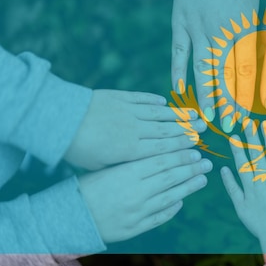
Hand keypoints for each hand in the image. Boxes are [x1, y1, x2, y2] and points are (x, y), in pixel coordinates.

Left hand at [64, 90, 205, 169]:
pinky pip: (142, 99)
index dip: (182, 146)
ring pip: (159, 114)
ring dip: (178, 114)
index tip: (197, 146)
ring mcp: (128, 111)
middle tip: (205, 128)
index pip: (162, 148)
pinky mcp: (119, 97)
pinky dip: (154, 100)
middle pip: (166, 130)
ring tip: (194, 114)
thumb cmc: (76, 149)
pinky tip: (165, 102)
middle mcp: (134, 129)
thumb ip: (122, 165)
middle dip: (187, 130)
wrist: (61, 120)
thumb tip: (138, 169)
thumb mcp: (99, 165)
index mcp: (130, 150)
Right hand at [78, 149, 211, 242]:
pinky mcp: (135, 228)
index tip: (194, 149)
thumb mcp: (106, 168)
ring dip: (188, 187)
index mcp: (126, 173)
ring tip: (202, 179)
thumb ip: (132, 163)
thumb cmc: (84, 188)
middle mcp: (135, 192)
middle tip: (205, 162)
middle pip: (170, 177)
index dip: (180, 155)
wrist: (68, 218)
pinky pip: (160, 217)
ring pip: (170, 197)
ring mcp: (137, 212)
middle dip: (190, 168)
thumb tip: (158, 155)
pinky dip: (172, 208)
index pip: (161, 161)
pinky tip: (181, 201)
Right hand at [171, 0, 259, 131]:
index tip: (254, 117)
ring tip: (207, 119)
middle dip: (231, 104)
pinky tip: (179, 92)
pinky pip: (179, 52)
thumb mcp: (253, 6)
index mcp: (245, 27)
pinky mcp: (180, 21)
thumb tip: (255, 67)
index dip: (251, 95)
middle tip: (232, 128)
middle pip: (228, 74)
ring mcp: (198, 26)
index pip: (249, 69)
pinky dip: (178, 72)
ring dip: (206, 95)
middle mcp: (223, 30)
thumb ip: (252, 36)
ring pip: (203, 68)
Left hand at [221, 121, 265, 253]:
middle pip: (257, 155)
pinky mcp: (242, 205)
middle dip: (252, 137)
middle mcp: (264, 180)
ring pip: (243, 167)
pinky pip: (233, 189)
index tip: (265, 125)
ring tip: (233, 138)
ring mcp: (251, 192)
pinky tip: (223, 169)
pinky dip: (228, 179)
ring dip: (238, 151)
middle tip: (247, 123)